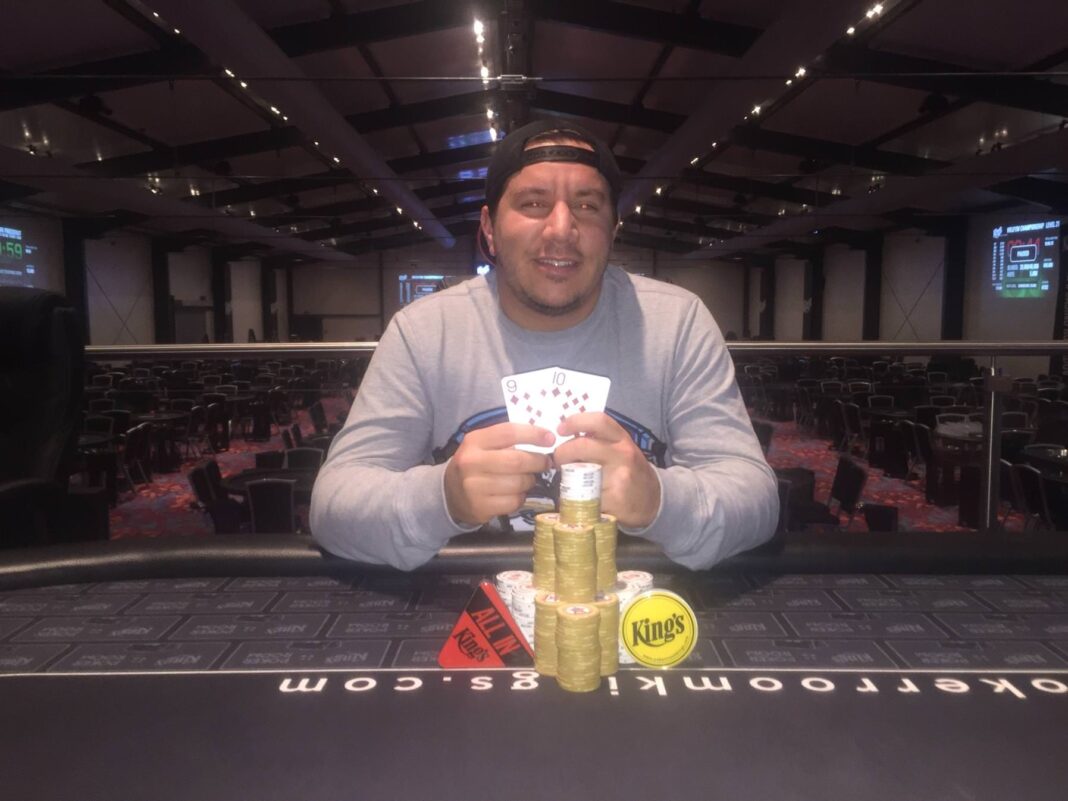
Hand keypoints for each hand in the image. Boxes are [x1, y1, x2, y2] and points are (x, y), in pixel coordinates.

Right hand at [444, 423, 553, 525]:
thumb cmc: (475, 464)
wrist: (449, 494)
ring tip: (527, 478)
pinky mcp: (480, 507)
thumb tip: (544, 438)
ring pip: (518, 483)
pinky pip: (513, 501)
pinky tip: (515, 493)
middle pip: (517, 461)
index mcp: (474, 441)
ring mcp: (474, 487)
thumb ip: (508, 440)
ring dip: (530, 481)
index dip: (533, 434)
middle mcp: (471, 462)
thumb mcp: (483, 445)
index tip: (550, 438)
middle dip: (538, 462)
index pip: (509, 432)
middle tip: (546, 462)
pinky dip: (521, 497)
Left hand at [553, 412, 660, 528]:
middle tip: (558, 461)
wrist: (653, 500)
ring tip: (569, 480)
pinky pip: (585, 497)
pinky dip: (576, 498)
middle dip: (562, 453)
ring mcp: (619, 477)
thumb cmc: (630, 471)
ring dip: (566, 477)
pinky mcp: (614, 500)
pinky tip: (580, 498)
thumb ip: (600, 440)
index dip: (575, 421)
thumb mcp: (620, 449)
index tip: (560, 429)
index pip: (599, 421)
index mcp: (622, 439)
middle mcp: (623, 454)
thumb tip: (567, 435)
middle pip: (582, 446)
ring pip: (580, 473)